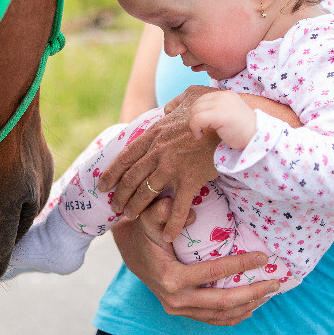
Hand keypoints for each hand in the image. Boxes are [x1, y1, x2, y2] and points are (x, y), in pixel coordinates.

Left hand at [98, 86, 221, 241]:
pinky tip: (167, 236)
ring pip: (146, 193)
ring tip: (129, 217)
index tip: (102, 184)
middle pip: (131, 178)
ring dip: (136, 207)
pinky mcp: (190, 180)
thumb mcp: (188, 98)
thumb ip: (174, 105)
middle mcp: (158, 151)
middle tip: (113, 207)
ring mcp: (172, 167)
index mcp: (155, 133)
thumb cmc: (213, 107)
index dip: (112, 173)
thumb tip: (168, 109)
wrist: (230, 121)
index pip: (126, 156)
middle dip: (120, 194)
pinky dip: (172, 224)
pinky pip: (177, 207)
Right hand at [112, 199, 277, 325]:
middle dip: (252, 293)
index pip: (213, 273)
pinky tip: (251, 307)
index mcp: (171, 277)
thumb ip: (163, 212)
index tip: (262, 256)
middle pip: (222, 302)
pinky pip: (212, 319)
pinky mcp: (182, 312)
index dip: (240, 264)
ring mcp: (178, 309)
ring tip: (269, 294)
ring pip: (220, 315)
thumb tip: (191, 214)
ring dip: (247, 306)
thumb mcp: (149, 218)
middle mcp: (176, 299)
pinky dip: (233, 316)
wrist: (131, 253)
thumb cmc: (145, 233)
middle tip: (275, 282)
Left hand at [189, 90, 255, 148]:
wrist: (256, 137)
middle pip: (197, 104)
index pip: (203, 99)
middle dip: (194, 118)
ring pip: (195, 112)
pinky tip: (200, 136)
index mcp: (226, 95)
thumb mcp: (229, 113)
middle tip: (199, 130)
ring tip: (200, 134)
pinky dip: (195, 128)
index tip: (201, 125)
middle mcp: (223, 96)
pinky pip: (197, 119)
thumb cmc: (243, 130)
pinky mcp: (218, 114)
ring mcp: (221, 104)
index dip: (198, 113)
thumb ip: (217, 109)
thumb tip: (197, 113)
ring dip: (193, 124)